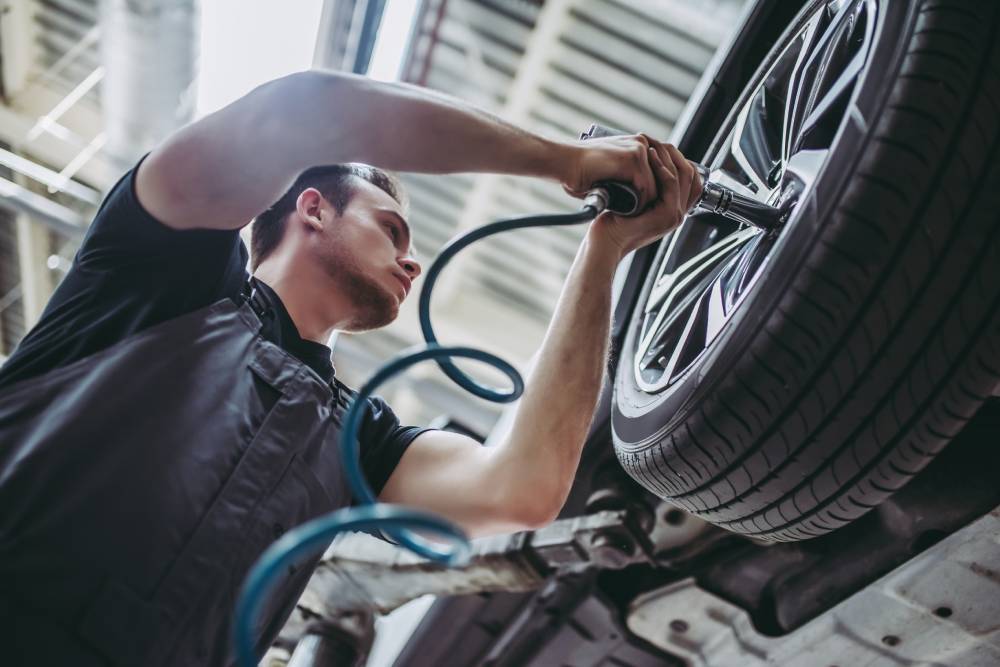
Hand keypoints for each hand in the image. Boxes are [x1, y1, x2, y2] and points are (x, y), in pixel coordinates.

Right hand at [561, 134, 657, 209]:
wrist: (564, 163)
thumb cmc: (581, 171)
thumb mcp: (611, 172)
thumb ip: (626, 178)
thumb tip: (636, 196)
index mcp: (637, 144)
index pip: (659, 169)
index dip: (657, 189)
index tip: (649, 208)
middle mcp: (642, 143)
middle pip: (663, 176)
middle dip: (658, 197)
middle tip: (647, 216)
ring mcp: (639, 150)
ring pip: (657, 184)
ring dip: (649, 202)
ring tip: (639, 216)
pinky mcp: (633, 160)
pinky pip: (646, 187)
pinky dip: (640, 203)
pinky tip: (631, 212)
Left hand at [587, 138, 702, 257]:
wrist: (605, 241)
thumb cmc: (614, 221)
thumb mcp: (635, 199)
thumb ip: (648, 187)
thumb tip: (650, 161)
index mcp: (673, 210)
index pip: (690, 178)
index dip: (679, 159)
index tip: (662, 147)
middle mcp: (678, 213)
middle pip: (690, 174)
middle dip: (675, 154)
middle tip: (658, 142)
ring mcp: (675, 216)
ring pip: (683, 176)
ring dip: (668, 157)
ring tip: (651, 146)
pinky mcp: (668, 215)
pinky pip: (671, 185)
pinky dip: (663, 168)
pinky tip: (650, 157)